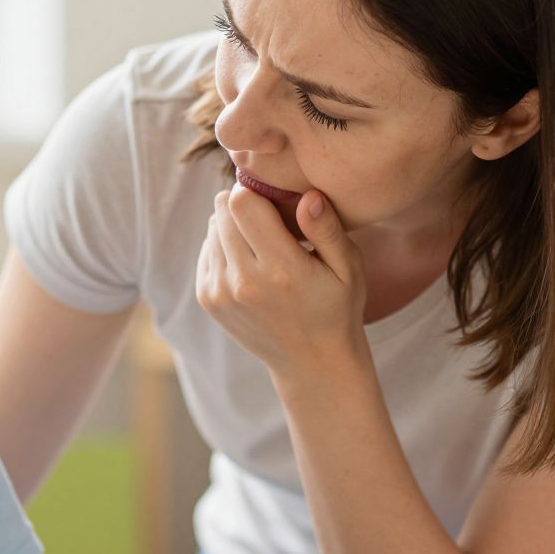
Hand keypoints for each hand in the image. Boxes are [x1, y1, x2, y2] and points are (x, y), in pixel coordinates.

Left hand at [196, 183, 369, 371]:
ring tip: (263, 243)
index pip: (242, 203)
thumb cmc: (337, 308)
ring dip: (232, 226)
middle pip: (222, 212)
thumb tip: (307, 195)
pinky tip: (251, 261)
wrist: (312, 362)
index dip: (256, 191)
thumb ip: (327, 229)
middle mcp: (244, 282)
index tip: (274, 199)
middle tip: (269, 217)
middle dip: (243, 205)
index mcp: (281, 269)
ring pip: (212, 229)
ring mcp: (221, 293)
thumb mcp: (348, 268)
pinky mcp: (208, 300)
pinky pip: (206, 251)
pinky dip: (224, 247)